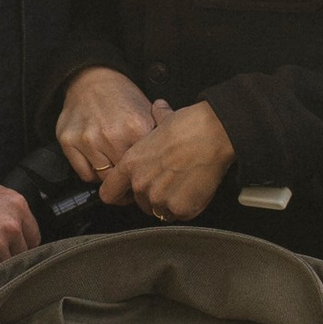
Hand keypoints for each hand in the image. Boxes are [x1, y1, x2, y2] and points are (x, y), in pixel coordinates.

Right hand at [55, 65, 159, 183]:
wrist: (91, 79)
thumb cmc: (121, 97)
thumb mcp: (148, 111)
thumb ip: (156, 137)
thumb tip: (164, 167)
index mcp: (136, 127)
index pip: (146, 166)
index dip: (147, 172)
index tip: (147, 175)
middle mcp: (111, 135)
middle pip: (125, 175)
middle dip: (129, 178)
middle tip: (131, 177)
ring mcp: (88, 139)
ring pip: (104, 178)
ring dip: (111, 177)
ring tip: (115, 170)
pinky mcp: (69, 141)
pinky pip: (85, 174)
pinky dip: (93, 174)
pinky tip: (100, 164)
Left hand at [99, 100, 235, 223]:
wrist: (214, 135)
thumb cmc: (189, 126)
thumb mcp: (163, 120)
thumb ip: (155, 120)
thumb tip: (158, 108)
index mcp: (131, 165)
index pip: (109, 193)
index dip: (119, 195)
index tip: (128, 194)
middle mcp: (141, 184)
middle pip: (140, 203)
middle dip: (152, 196)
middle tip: (169, 182)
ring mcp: (160, 199)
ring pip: (159, 211)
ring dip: (168, 203)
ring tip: (183, 185)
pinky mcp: (180, 208)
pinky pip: (179, 215)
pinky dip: (186, 207)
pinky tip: (194, 190)